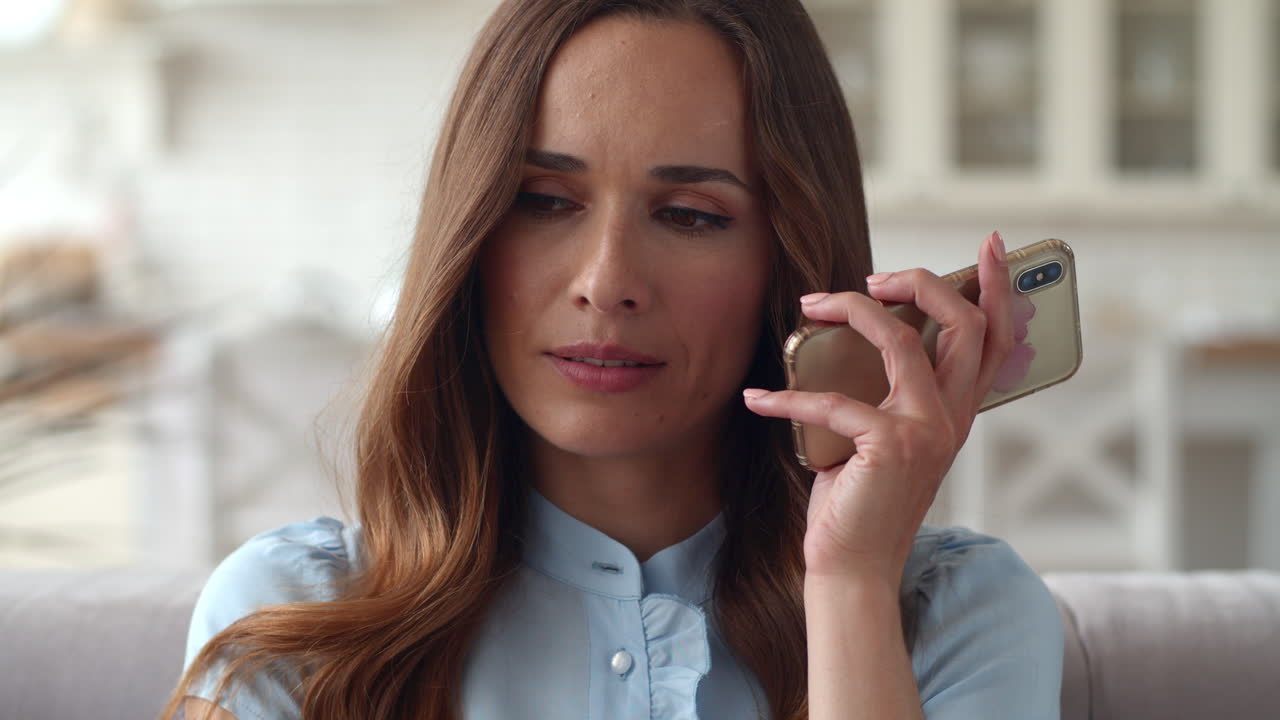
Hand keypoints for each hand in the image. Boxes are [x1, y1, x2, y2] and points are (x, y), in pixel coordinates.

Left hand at [743, 231, 1014, 583]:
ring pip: (902, 340)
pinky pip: (833, 398)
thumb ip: (889, 392)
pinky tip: (756, 397)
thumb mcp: (884, 437)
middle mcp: (951, 418)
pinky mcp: (890, 446)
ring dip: (851, 309)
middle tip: (875, 275)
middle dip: (923, 281)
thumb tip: (859, 334)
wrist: (852, 566)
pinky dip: (786, 394)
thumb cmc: (860, 500)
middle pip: (964, 324)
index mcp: (955, 413)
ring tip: (810, 303)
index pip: (994, 340)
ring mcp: (926, 431)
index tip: (987, 245)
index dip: (996, 289)